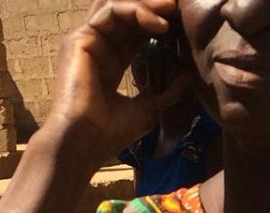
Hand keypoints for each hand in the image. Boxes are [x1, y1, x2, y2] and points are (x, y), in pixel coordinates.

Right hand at [42, 0, 190, 159]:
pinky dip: (137, 11)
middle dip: (152, 6)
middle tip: (179, 7)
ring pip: (116, 5)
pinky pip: (111, 12)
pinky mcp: (80, 38)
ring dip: (146, 3)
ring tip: (172, 8)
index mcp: (110, 61)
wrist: (85, 143)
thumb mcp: (148, 109)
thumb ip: (167, 91)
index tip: (182, 21)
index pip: (134, 30)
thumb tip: (189, 75)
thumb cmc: (110, 133)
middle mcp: (97, 46)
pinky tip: (159, 24)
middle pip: (125, 12)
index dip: (157, 21)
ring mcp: (86, 40)